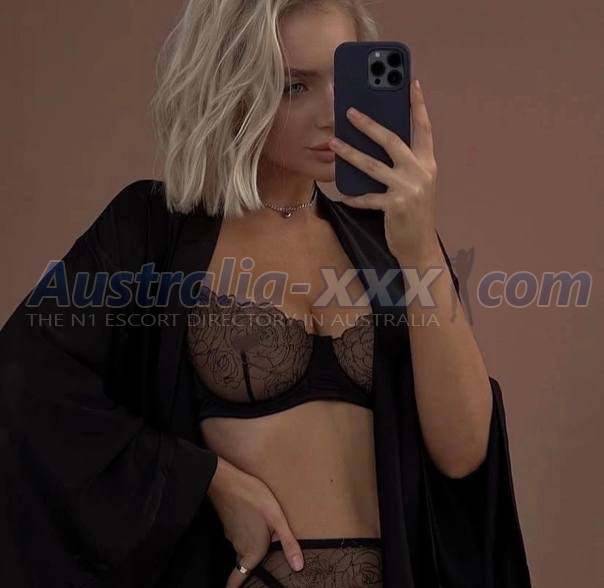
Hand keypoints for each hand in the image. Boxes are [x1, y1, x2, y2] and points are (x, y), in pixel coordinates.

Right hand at [207, 456, 303, 586]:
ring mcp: (232, 535)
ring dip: (249, 550)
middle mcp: (239, 547)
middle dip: (250, 569)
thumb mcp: (276, 518)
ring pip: (241, 549)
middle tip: (261, 570)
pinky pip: (238, 537)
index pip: (236, 580)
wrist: (226, 480)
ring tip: (262, 541)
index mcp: (252, 551)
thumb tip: (298, 566)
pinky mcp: (229, 524)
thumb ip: (288, 542)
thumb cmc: (252, 497)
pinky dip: (245, 536)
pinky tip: (254, 524)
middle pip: (243, 565)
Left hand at [329, 79, 441, 265]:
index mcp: (427, 164)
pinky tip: (341, 192)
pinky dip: (353, 196)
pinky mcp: (395, 206)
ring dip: (350, 153)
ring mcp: (408, 189)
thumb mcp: (416, 185)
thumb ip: (404, 164)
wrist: (420, 247)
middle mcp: (420, 172)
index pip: (424, 128)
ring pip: (372, 165)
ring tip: (333, 143)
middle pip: (391, 140)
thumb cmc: (414, 214)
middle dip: (368, 124)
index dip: (418, 105)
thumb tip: (378, 143)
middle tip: (349, 112)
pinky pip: (366, 197)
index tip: (411, 83)